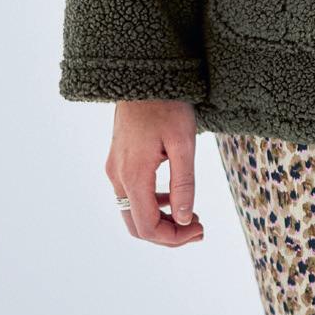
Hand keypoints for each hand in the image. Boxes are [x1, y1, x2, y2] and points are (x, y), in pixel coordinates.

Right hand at [105, 100, 204, 245]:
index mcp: (134, 175)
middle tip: (197, 229)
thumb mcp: (183, 142)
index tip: (199, 230)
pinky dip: (153, 204)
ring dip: (161, 220)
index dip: (174, 238)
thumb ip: (184, 183)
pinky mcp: (119, 161)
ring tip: (191, 216)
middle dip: (168, 234)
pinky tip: (175, 196)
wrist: (142, 75)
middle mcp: (118, 176)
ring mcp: (115, 169)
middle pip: (137, 225)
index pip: (148, 227)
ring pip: (133, 212)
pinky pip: (132, 194)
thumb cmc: (167, 104)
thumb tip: (185, 220)